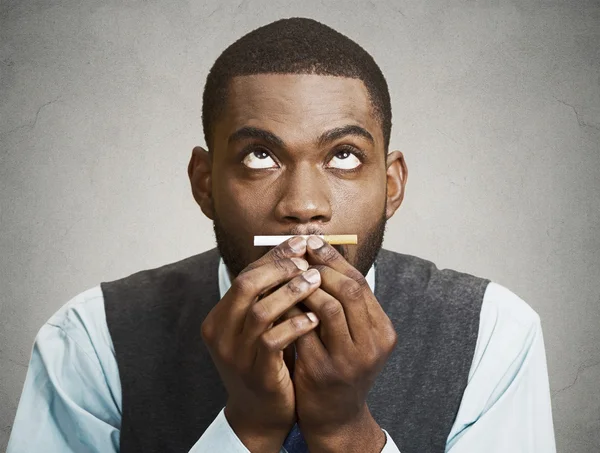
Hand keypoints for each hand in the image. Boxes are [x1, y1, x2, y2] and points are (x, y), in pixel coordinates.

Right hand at [201, 237, 321, 452]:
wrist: (259, 412)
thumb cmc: (266, 361)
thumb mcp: (261, 326)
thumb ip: (269, 296)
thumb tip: (296, 254)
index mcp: (219, 317)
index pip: (245, 275)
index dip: (273, 258)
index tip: (300, 244)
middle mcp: (220, 333)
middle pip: (246, 286)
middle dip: (280, 268)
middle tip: (308, 259)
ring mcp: (235, 354)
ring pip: (261, 311)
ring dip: (291, 292)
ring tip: (316, 281)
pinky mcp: (255, 372)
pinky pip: (273, 341)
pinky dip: (295, 325)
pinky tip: (314, 318)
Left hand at [292, 236, 396, 451]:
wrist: (335, 417)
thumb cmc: (340, 367)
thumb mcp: (352, 336)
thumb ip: (343, 303)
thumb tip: (321, 255)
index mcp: (382, 331)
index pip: (361, 283)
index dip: (335, 259)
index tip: (313, 242)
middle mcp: (372, 344)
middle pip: (350, 290)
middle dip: (322, 266)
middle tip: (299, 252)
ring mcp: (349, 360)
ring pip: (329, 307)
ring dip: (306, 287)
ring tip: (288, 275)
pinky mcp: (323, 372)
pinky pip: (304, 330)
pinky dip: (291, 310)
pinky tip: (277, 300)